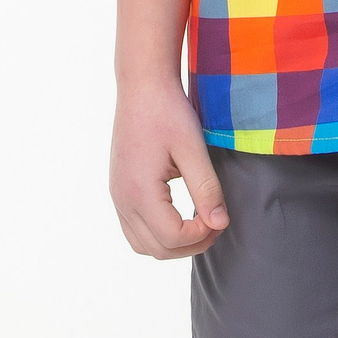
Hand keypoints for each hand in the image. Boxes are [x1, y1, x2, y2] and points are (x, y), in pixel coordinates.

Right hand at [110, 82, 229, 259]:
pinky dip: (158, 234)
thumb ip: (207, 188)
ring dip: (174, 244)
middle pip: (157, 249)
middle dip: (192, 244)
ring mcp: (117, 197)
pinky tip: (181, 216)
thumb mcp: (193, 148)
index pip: (173, 237)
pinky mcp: (119, 191)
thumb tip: (219, 223)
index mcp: (139, 191)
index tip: (220, 215)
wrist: (142, 88)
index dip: (202, 234)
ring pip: (143, 245)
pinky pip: (135, 230)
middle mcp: (122, 199)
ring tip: (200, 222)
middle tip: (216, 222)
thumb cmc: (168, 112)